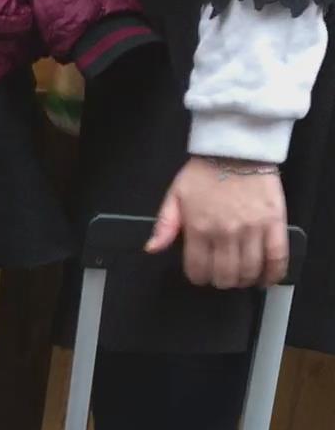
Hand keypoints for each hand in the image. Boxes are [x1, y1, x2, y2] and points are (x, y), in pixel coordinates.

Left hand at [146, 157, 288, 288]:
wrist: (237, 148)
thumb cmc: (205, 171)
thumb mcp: (176, 194)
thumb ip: (164, 225)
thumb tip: (152, 249)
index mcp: (199, 228)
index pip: (198, 270)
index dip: (199, 277)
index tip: (202, 274)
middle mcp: (225, 233)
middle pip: (225, 275)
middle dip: (221, 281)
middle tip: (222, 275)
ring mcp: (252, 230)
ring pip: (249, 271)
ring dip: (244, 280)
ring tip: (241, 276)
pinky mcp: (274, 223)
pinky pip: (276, 257)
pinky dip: (273, 273)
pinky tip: (266, 278)